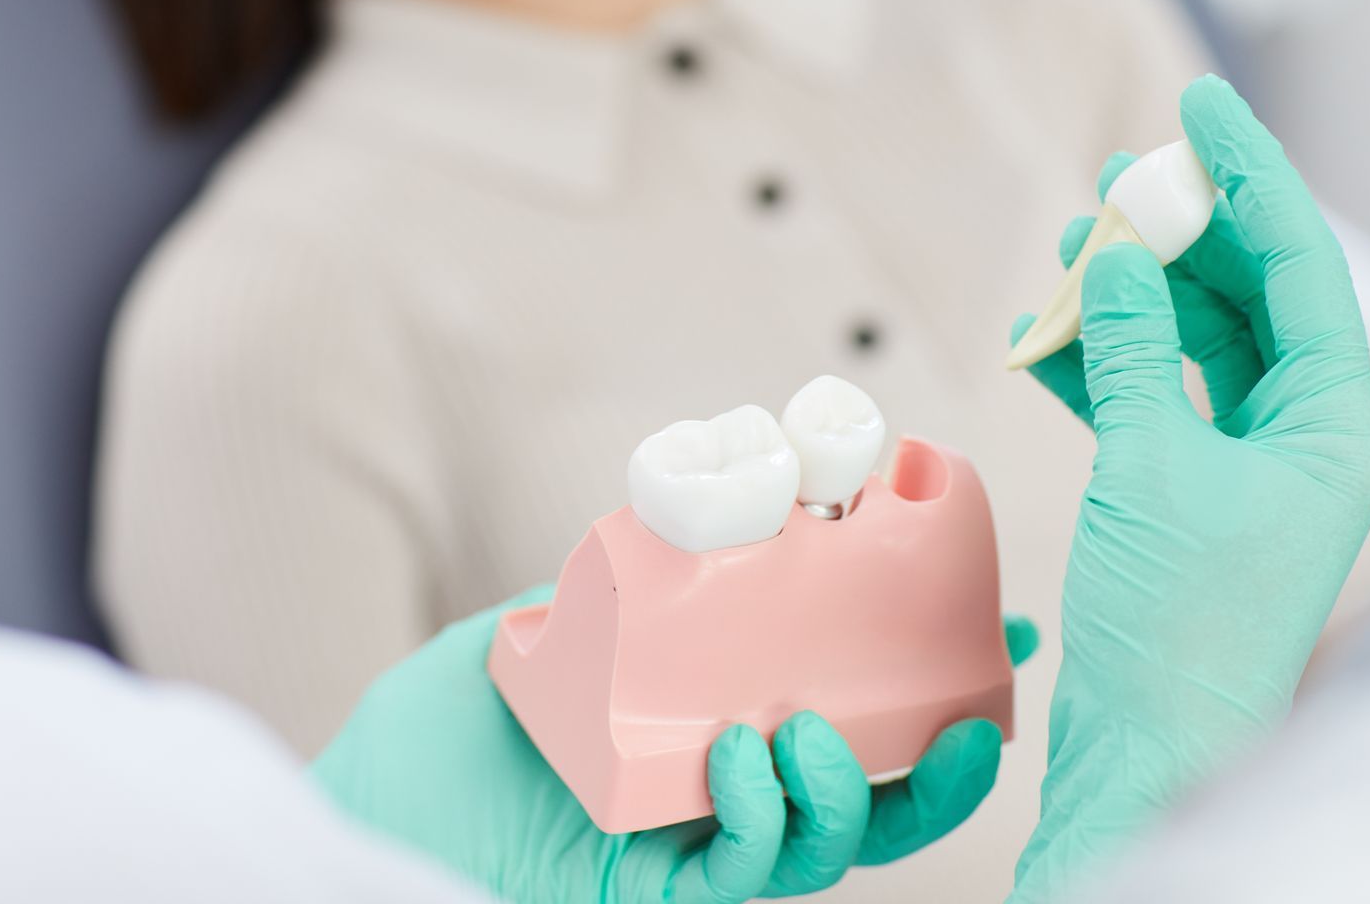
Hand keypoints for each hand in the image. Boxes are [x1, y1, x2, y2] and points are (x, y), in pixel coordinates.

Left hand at [313, 587, 1038, 902]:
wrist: (366, 795)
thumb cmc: (451, 717)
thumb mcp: (564, 615)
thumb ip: (643, 573)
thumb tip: (726, 504)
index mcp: (718, 730)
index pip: (850, 714)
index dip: (931, 682)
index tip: (1003, 626)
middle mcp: (722, 798)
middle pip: (871, 800)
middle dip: (947, 766)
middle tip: (982, 716)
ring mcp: (692, 852)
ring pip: (827, 850)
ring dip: (848, 789)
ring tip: (808, 728)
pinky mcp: (653, 896)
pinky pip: (745, 876)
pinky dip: (767, 817)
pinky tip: (746, 760)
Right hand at [1007, 76, 1369, 900]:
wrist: (1148, 743)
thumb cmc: (1177, 624)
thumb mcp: (1151, 465)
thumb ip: (1134, 349)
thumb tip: (1112, 258)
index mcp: (1333, 425)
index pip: (1299, 266)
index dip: (1250, 175)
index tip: (1201, 103)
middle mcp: (1302, 435)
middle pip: (1247, 294)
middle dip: (1181, 229)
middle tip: (1119, 172)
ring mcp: (1243, 463)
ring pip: (1192, 340)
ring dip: (1129, 294)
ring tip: (1069, 241)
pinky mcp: (1185, 489)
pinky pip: (1149, 393)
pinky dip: (1099, 361)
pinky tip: (1046, 333)